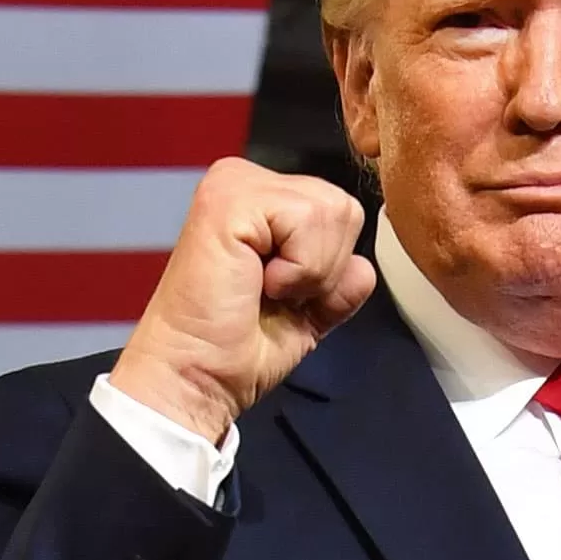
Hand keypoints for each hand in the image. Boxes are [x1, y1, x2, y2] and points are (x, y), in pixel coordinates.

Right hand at [110, 156, 373, 442]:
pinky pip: (308, 219)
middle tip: (272, 295)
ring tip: (262, 288)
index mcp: (261, 202)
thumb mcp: (309, 313)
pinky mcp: (229, 199)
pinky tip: (256, 282)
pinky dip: (297, 268)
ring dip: (310, 270)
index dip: (330, 269)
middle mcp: (246, 181)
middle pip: (344, 208)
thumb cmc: (234, 350)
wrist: (196, 378)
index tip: (281, 298)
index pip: (340, 213)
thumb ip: (340, 284)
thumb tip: (363, 268)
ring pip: (332, 212)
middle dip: (324, 268)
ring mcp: (235, 184)